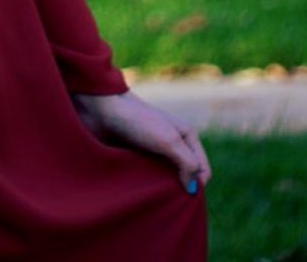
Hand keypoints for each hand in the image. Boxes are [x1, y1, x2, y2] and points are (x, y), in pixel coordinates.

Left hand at [70, 90, 211, 193]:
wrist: (102, 109)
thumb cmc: (137, 121)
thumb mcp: (169, 140)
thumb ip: (188, 163)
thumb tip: (193, 188)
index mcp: (187, 136)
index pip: (203, 170)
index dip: (198, 184)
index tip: (183, 193)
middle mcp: (174, 143)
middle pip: (187, 175)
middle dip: (181, 188)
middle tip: (168, 197)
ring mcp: (157, 150)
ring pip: (169, 179)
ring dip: (164, 189)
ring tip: (154, 194)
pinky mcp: (140, 156)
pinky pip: (151, 178)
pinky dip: (150, 185)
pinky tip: (143, 190)